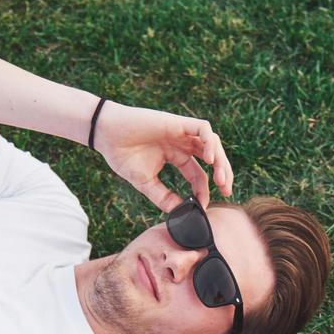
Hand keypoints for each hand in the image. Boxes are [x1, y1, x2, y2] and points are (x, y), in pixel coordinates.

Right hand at [92, 101, 232, 211]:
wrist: (106, 135)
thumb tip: (182, 212)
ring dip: (221, 161)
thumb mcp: (145, 183)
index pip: (198, 174)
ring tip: (220, 180)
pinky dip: (209, 143)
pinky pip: (203, 128)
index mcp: (176, 156)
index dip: (204, 189)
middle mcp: (182, 143)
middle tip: (227, 192)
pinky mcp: (177, 122)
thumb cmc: (122, 155)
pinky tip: (208, 160)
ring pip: (212, 142)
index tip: (203, 205)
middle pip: (211, 158)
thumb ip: (164, 197)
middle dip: (223, 174)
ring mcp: (181, 131)